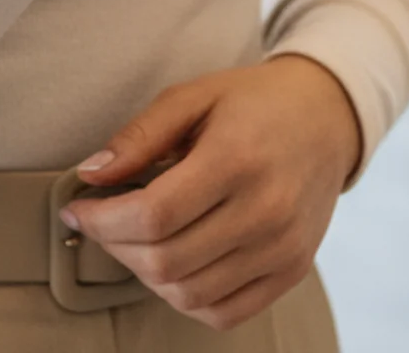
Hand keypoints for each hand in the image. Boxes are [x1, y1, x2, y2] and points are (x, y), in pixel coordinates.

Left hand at [62, 56, 358, 330]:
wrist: (329, 115)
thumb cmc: (256, 102)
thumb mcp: (196, 96)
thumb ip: (141, 135)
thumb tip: (90, 176)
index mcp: (239, 157)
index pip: (153, 216)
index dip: (102, 221)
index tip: (79, 209)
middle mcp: (267, 208)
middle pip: (165, 261)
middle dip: (116, 246)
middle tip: (106, 221)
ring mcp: (283, 247)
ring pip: (187, 295)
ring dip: (147, 274)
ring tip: (142, 239)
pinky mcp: (292, 270)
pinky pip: (222, 312)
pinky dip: (187, 297)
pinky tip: (179, 262)